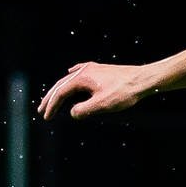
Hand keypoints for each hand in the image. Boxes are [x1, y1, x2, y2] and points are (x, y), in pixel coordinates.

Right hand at [40, 62, 156, 119]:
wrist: (144, 79)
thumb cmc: (125, 91)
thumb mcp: (103, 104)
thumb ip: (84, 110)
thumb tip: (72, 113)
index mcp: (81, 78)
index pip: (60, 94)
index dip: (52, 106)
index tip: (46, 117)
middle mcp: (84, 71)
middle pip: (62, 85)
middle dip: (51, 99)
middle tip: (41, 110)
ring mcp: (93, 69)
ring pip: (71, 79)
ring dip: (60, 90)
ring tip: (53, 99)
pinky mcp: (101, 70)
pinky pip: (82, 71)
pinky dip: (73, 75)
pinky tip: (71, 72)